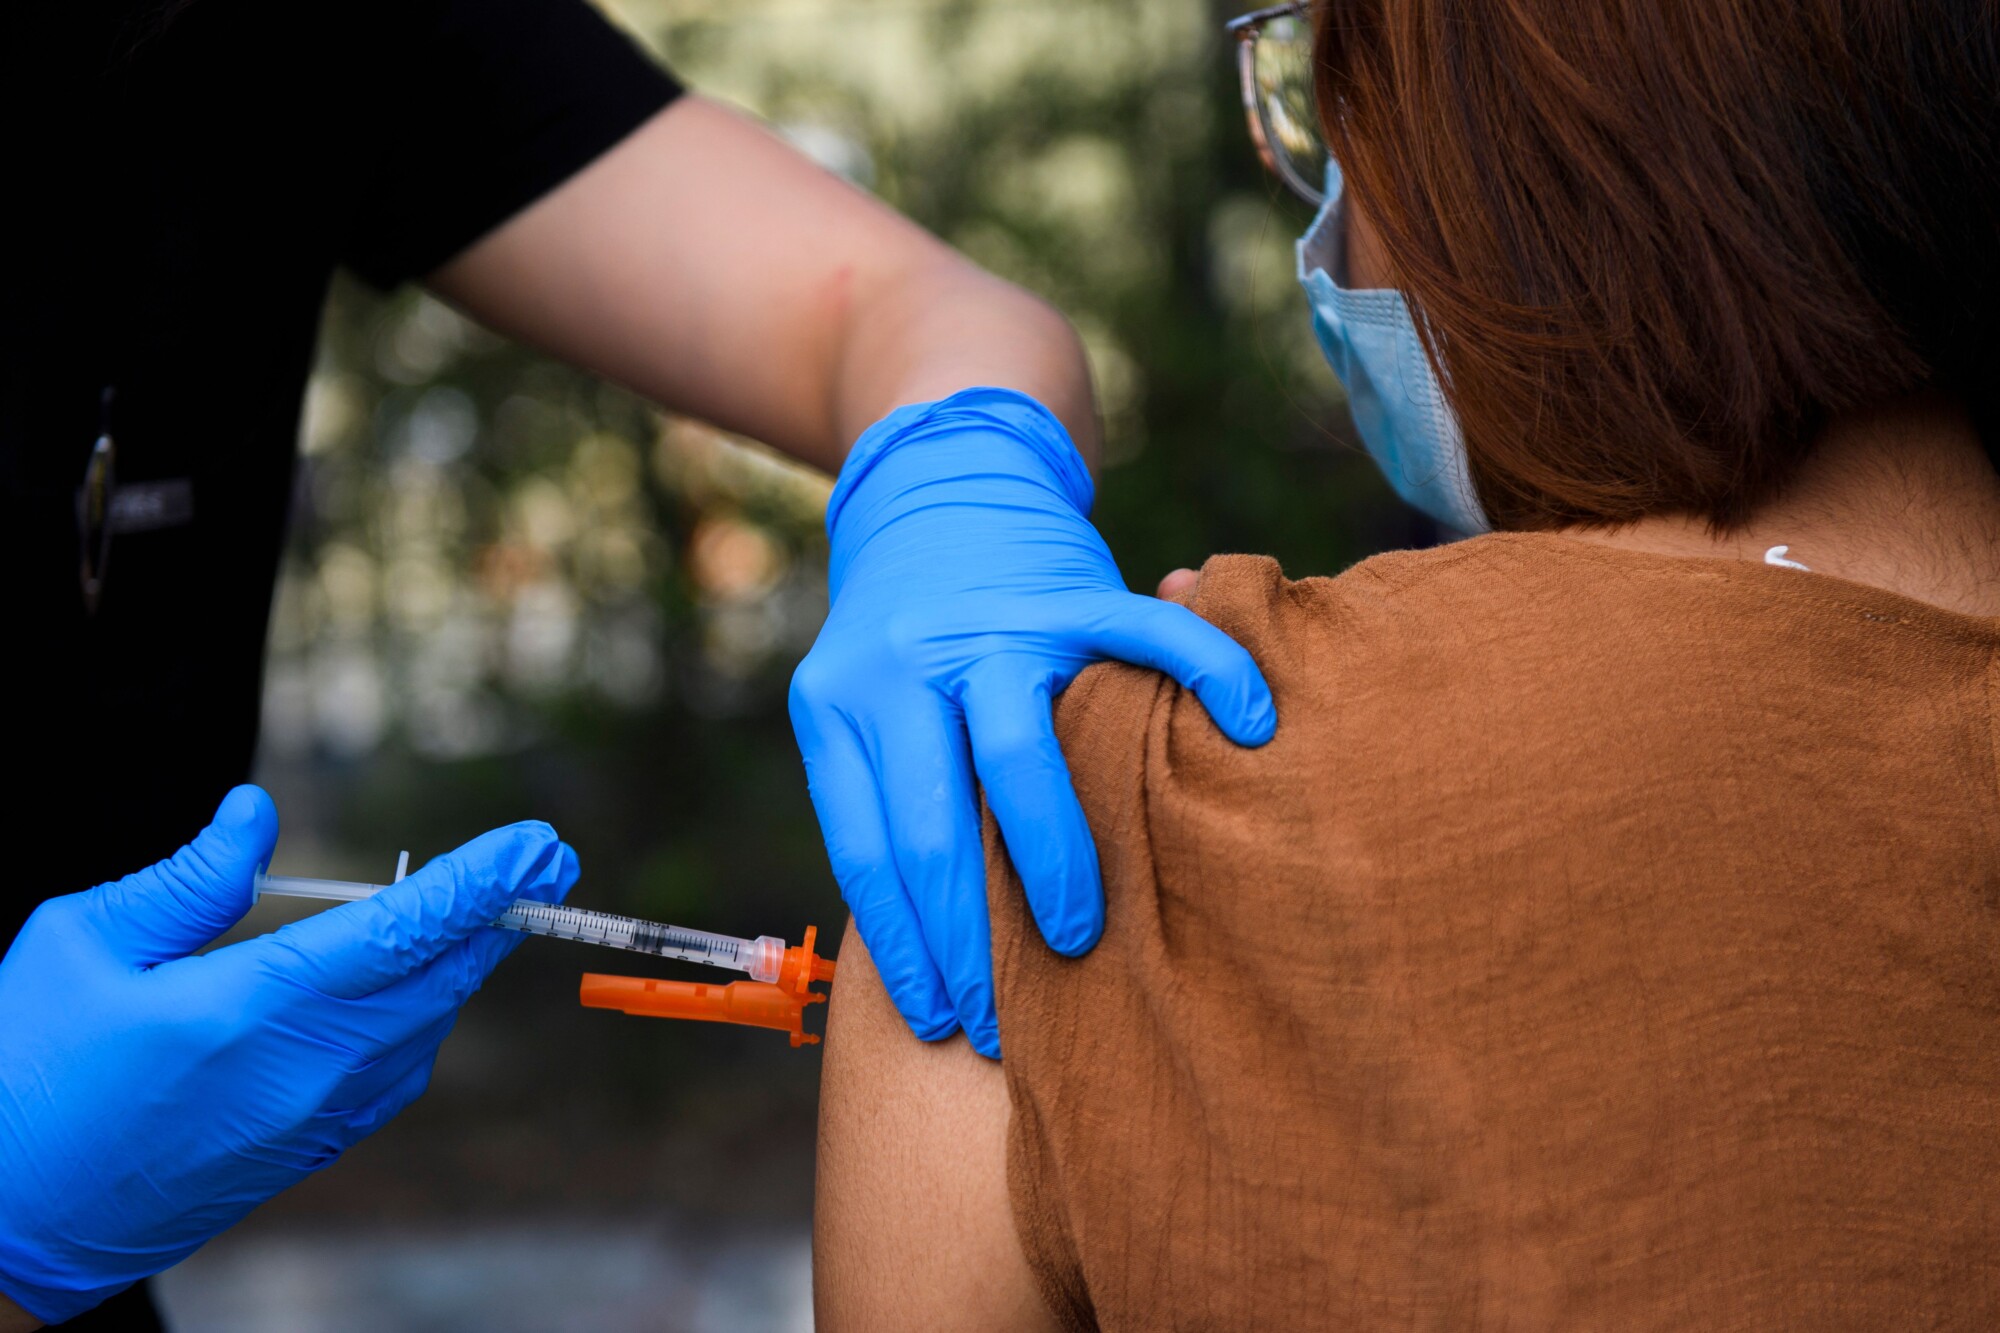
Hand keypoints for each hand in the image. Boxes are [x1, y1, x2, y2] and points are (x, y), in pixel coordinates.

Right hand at [0, 787, 577, 1324]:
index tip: (537, 844)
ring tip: (493, 909)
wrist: (2, 1229)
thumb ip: (188, 880)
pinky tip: (419, 989)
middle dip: (499, 913)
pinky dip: (425, 1019)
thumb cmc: (22, 1076)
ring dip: (464, 964)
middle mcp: (306, 1070)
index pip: (403, 930)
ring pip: (425, 1028)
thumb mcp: (80, 946)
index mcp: (254, 1010)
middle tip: (549, 860)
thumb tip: (256, 815)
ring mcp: (311, 1121)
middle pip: (438, 978)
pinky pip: (396, 1074)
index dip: (480, 880)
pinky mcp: (304, 1153)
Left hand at [790, 388, 1275, 1056]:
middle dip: (970, 939)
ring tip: (1078, 939)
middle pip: (934, 826)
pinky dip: (1206, 674)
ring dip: (1052, 864)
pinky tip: (1249, 722)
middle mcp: (904, 661)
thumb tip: (931, 937)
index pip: (868, 851)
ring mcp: (989, 624)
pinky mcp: (1069, 586)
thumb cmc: (908, 636)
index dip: (907, 945)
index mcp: (839, 701)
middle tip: (1005, 1020)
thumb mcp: (861, 701)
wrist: (936, 482)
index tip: (938, 1019)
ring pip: (1017, 760)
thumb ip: (892, 785)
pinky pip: (1147, 636)